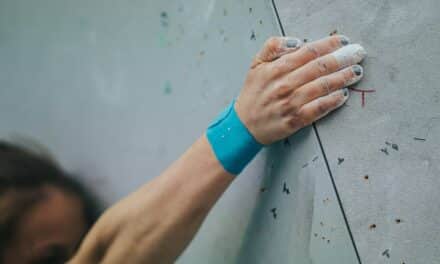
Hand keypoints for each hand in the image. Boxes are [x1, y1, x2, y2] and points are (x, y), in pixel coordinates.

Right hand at [235, 35, 365, 144]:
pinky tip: (343, 95)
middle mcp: (284, 85)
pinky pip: (318, 108)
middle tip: (357, 54)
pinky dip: (332, 101)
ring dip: (343, 78)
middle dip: (342, 59)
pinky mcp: (295, 120)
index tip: (343, 42)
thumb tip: (297, 42)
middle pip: (319, 67)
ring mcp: (290, 103)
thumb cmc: (253, 95)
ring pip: (322, 86)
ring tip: (356, 72)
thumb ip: (272, 47)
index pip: (308, 52)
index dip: (329, 45)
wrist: (243, 125)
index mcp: (275, 69)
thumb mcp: (255, 65)